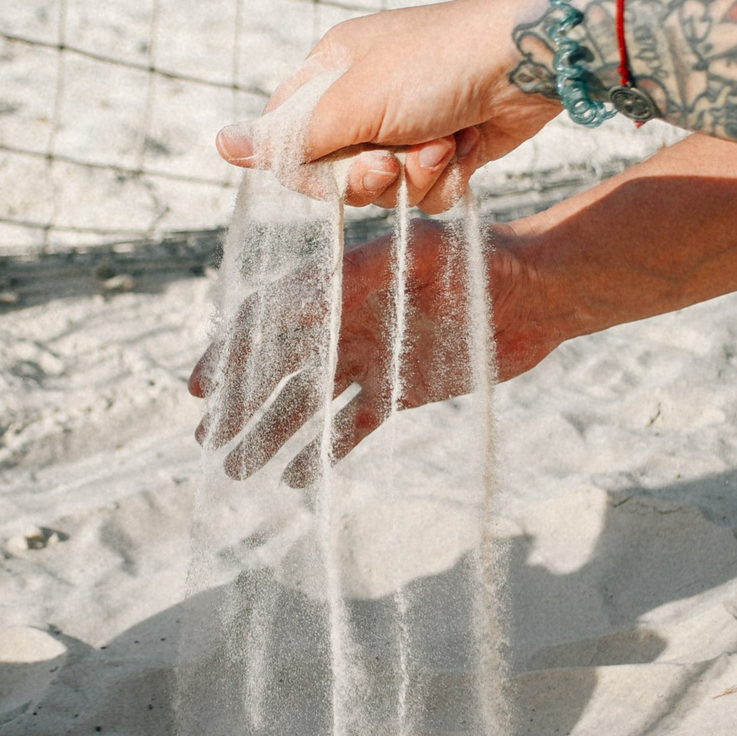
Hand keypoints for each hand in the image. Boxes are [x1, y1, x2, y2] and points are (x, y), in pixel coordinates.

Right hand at [189, 217, 568, 484]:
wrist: (537, 292)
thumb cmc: (476, 261)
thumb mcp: (413, 257)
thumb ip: (356, 280)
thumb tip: (296, 309)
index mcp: (337, 286)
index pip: (266, 320)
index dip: (229, 353)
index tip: (199, 388)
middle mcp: (345, 323)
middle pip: (277, 370)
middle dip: (238, 407)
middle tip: (205, 444)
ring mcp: (370, 358)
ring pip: (307, 404)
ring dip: (270, 435)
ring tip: (237, 471)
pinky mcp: (399, 390)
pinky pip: (352, 425)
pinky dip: (325, 451)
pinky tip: (296, 478)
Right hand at [216, 0, 565, 210]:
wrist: (530, 63)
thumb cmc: (438, 64)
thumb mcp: (354, 101)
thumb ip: (291, 137)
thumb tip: (221, 145)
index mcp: (334, 69)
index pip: (288, 136)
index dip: (305, 166)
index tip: (327, 169)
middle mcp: (367, 97)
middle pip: (337, 172)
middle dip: (369, 176)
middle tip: (390, 162)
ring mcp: (410, 124)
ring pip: (386, 188)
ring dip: (415, 176)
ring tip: (443, 144)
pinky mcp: (448, 148)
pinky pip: (427, 192)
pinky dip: (447, 178)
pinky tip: (468, 146)